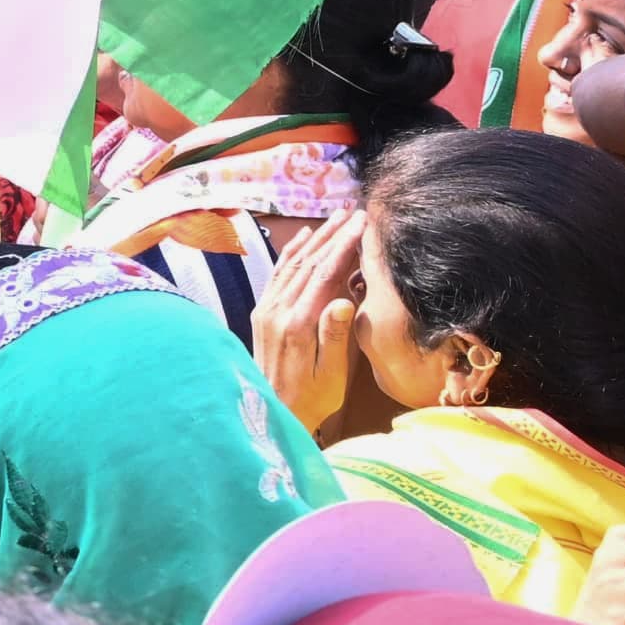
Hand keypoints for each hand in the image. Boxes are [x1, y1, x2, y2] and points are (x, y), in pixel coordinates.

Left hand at [249, 210, 365, 429]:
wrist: (270, 411)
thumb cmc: (310, 399)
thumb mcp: (330, 377)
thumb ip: (335, 338)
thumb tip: (344, 300)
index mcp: (297, 324)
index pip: (324, 275)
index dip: (344, 247)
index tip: (362, 225)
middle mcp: (277, 311)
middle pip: (308, 263)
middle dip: (333, 235)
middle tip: (355, 212)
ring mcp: (266, 309)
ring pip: (292, 264)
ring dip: (314, 239)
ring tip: (336, 218)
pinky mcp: (262, 312)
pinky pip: (278, 274)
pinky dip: (291, 252)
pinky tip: (303, 237)